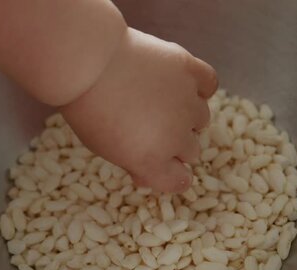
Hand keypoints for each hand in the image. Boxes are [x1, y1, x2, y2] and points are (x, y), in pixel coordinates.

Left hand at [61, 28, 217, 192]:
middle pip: (192, 150)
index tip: (161, 162)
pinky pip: (209, 83)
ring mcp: (187, 104)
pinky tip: (183, 84)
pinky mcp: (190, 71)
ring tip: (160, 98)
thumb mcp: (103, 147)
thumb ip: (132, 163)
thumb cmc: (87, 107)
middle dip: (175, 143)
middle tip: (151, 123)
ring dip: (187, 114)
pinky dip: (200, 86)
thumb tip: (146, 177)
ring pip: (201, 118)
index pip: (180, 181)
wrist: (87, 61)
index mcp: (153, 163)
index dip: (171, 173)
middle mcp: (176, 138)